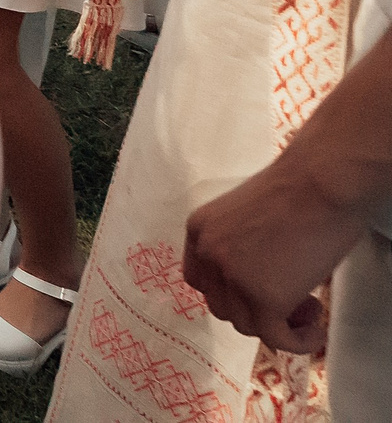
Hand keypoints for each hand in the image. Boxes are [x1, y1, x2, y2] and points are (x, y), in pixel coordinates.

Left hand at [183, 158, 367, 354]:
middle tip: (294, 299)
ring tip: (309, 307)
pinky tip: (315, 330)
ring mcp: (232, 277)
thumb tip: (258, 276)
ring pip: (247, 325)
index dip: (229, 292)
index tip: (259, 292)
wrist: (322, 181)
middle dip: (255, 310)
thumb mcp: (249, 216)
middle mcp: (207, 254)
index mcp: (199, 229)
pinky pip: (275, 339)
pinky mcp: (264, 298)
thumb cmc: (298, 189)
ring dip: (279, 324)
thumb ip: (241, 245)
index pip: (200, 279)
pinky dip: (297, 342)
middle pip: (221, 305)